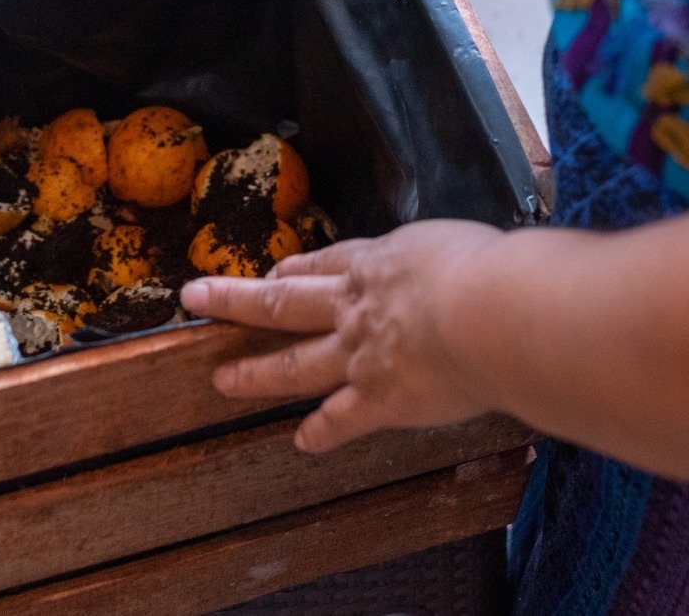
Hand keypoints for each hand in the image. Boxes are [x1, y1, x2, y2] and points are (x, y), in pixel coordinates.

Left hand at [182, 220, 505, 451]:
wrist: (491, 312)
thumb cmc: (492, 270)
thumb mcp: (462, 246)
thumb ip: (451, 260)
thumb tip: (468, 267)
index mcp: (380, 263)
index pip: (327, 263)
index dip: (298, 268)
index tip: (275, 270)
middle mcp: (358, 306)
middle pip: (285, 301)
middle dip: (236, 298)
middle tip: (196, 296)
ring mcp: (360, 355)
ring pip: (295, 363)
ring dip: (255, 371)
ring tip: (222, 379)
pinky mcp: (378, 399)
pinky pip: (340, 420)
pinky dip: (322, 432)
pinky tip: (302, 442)